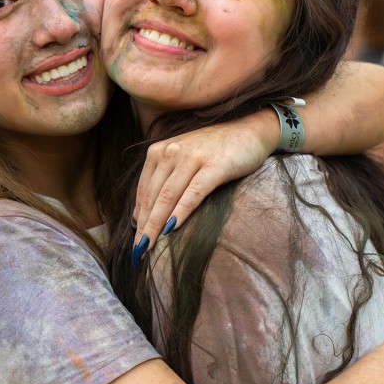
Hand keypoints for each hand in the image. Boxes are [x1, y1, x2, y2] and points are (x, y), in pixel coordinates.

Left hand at [132, 113, 273, 248]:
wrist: (250, 131)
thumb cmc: (214, 150)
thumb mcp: (182, 159)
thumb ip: (162, 181)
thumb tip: (141, 216)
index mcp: (159, 151)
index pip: (143, 191)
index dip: (138, 218)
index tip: (134, 241)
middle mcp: (171, 152)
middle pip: (153, 196)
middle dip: (144, 226)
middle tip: (137, 252)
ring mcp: (192, 157)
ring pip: (168, 197)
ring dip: (156, 224)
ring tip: (149, 247)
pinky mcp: (215, 166)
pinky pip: (193, 193)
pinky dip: (181, 212)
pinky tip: (172, 228)